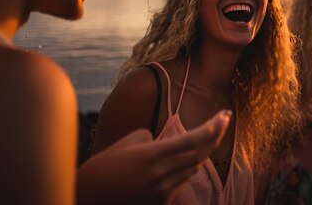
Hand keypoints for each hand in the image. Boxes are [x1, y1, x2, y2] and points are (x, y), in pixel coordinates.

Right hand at [77, 110, 230, 204]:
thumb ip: (153, 140)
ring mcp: (163, 192)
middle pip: (200, 154)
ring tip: (206, 135)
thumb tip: (167, 144)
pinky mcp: (160, 204)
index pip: (194, 140)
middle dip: (215, 135)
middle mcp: (162, 175)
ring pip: (193, 168)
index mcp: (153, 155)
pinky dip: (184, 169)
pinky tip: (182, 160)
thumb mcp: (127, 143)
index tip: (225, 115)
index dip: (213, 127)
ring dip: (200, 152)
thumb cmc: (102, 168)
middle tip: (224, 120)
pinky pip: (180, 182)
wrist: (86, 200)